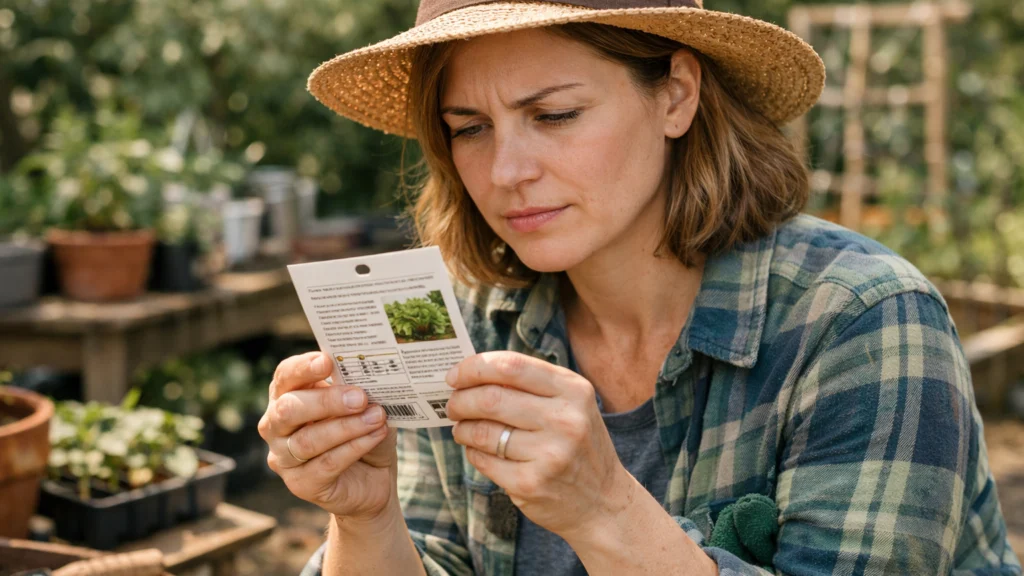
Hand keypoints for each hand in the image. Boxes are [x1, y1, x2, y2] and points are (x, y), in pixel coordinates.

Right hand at [258, 351, 397, 520]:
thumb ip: (359, 390)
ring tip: (377, 416)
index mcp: (287, 394)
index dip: (303, 368)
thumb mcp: (364, 405)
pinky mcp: (301, 484)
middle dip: (326, 401)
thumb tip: (370, 374)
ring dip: (346, 427)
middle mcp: (276, 425)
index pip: (285, 376)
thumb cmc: (363, 431)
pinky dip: (354, 447)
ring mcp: (284, 457)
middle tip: (360, 397)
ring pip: (308, 440)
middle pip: (288, 409)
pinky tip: (376, 435)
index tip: (327, 361)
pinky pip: (326, 464)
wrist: (374, 478)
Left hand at [444, 351, 630, 540]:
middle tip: (452, 404)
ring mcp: (549, 454)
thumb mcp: (570, 405)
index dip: (474, 367)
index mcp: (574, 390)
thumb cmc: (578, 444)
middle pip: (491, 398)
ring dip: (462, 428)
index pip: (511, 366)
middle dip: (460, 400)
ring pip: (482, 430)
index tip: (454, 375)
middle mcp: (566, 420)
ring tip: (462, 428)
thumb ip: (530, 384)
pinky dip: (472, 452)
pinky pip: (483, 460)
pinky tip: (477, 450)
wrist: (604, 501)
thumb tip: (472, 372)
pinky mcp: (531, 483)